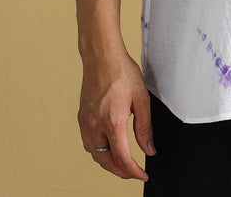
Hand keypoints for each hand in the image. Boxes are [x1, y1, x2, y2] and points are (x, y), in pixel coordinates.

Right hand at [77, 51, 154, 179]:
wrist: (102, 56)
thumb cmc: (122, 72)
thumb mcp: (141, 98)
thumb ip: (145, 127)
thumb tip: (149, 149)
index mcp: (112, 122)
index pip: (122, 158)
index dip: (133, 171)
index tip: (143, 174)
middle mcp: (95, 126)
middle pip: (106, 162)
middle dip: (121, 172)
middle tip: (135, 172)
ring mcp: (86, 122)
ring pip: (95, 155)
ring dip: (109, 163)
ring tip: (123, 163)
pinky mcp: (82, 117)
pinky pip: (88, 144)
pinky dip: (99, 152)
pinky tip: (108, 148)